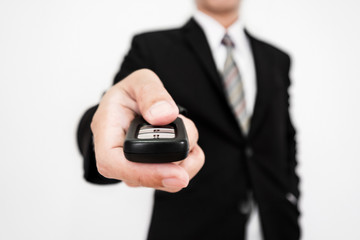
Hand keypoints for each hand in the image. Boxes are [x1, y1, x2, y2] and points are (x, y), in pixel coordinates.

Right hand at [91, 69, 204, 192]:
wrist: (136, 104)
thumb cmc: (132, 94)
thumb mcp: (140, 81)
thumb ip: (151, 94)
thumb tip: (164, 116)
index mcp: (105, 130)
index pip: (113, 163)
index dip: (145, 173)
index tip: (177, 173)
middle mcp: (116, 156)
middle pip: (145, 176)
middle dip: (177, 158)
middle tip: (188, 131)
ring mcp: (133, 170)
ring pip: (165, 180)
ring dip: (186, 158)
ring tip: (184, 128)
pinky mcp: (149, 174)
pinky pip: (175, 178)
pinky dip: (190, 162)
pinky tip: (188, 142)